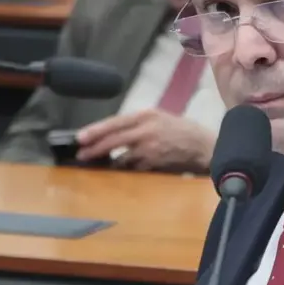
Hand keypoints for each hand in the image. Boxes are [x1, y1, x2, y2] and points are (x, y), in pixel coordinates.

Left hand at [75, 109, 215, 172]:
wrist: (202, 145)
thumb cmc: (179, 130)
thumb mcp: (158, 118)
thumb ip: (137, 124)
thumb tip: (113, 133)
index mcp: (146, 115)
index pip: (115, 122)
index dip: (96, 130)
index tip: (81, 137)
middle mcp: (146, 129)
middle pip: (114, 139)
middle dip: (95, 148)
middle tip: (81, 154)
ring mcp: (150, 148)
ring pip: (121, 157)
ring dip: (109, 162)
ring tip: (98, 163)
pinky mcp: (154, 163)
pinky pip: (133, 168)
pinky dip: (126, 169)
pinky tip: (122, 170)